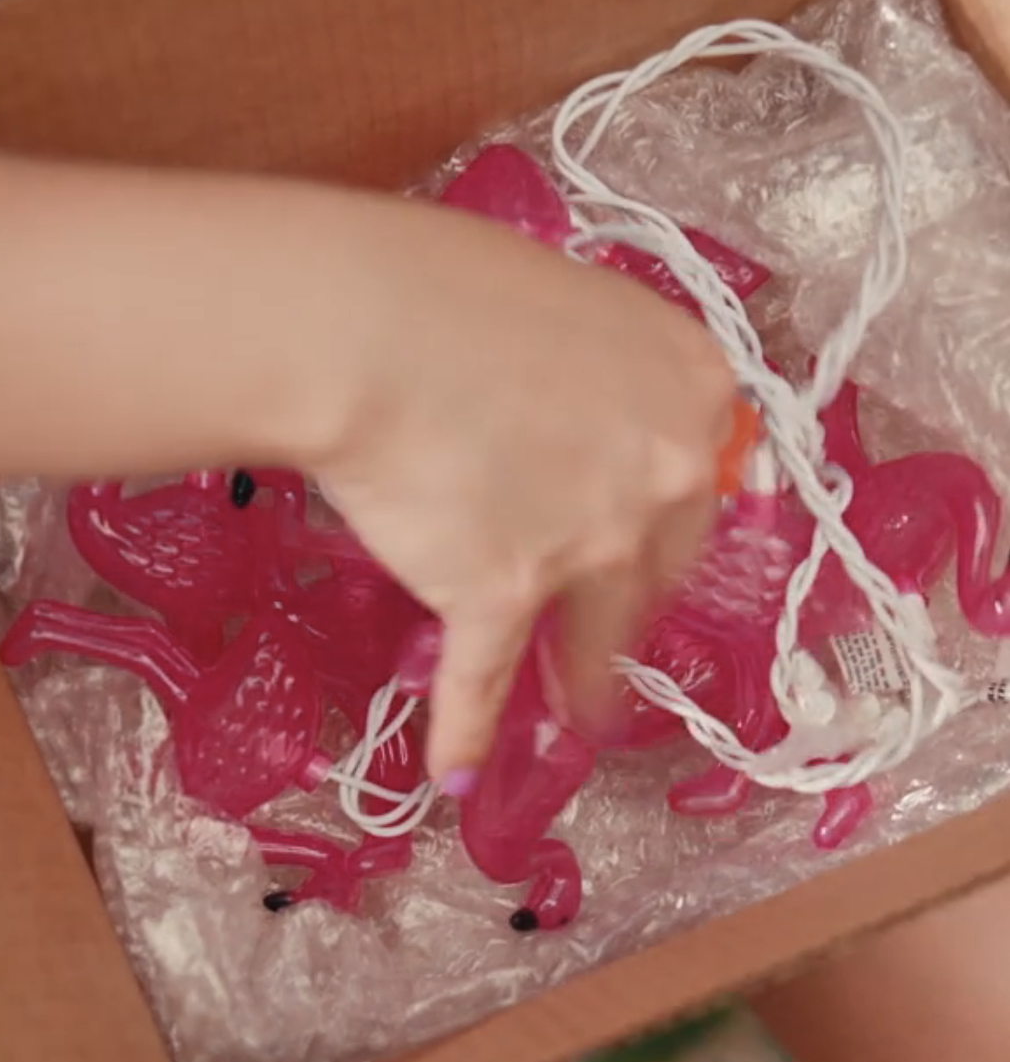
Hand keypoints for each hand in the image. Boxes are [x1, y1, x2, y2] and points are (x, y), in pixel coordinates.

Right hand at [294, 191, 735, 782]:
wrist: (364, 331)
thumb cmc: (439, 288)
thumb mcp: (554, 302)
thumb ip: (585, 368)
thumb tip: (552, 406)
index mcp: (690, 386)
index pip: (697, 475)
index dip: (664, 518)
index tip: (647, 547)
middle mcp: (664, 473)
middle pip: (658, 565)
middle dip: (632, 608)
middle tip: (610, 637)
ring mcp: (589, 543)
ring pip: (596, 633)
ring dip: (585, 686)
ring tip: (576, 724)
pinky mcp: (504, 593)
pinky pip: (485, 676)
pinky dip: (468, 730)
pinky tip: (456, 773)